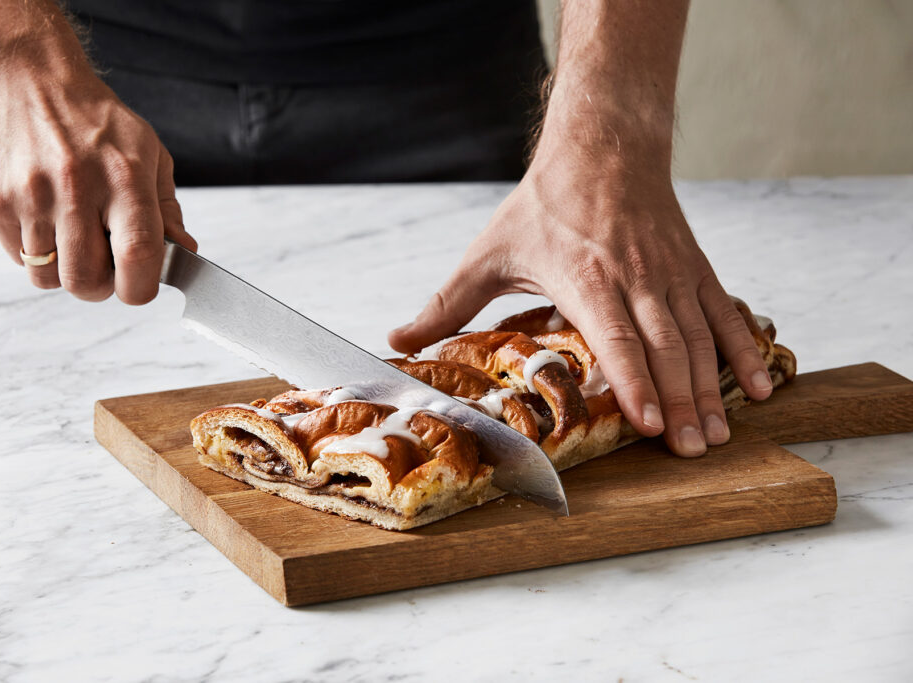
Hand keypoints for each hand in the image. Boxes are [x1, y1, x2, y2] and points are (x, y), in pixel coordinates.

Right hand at [0, 52, 195, 302]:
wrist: (24, 73)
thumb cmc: (93, 117)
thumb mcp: (146, 151)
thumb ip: (166, 208)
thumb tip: (185, 252)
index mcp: (124, 177)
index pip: (138, 255)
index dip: (141, 287)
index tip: (139, 286)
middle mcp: (77, 187)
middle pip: (87, 281)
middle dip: (100, 288)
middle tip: (103, 268)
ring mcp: (31, 195)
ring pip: (48, 277)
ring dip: (64, 271)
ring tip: (71, 238)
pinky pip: (19, 258)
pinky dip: (35, 253)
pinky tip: (44, 222)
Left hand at [388, 152, 774, 456]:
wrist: (603, 146)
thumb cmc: (544, 204)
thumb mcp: (488, 252)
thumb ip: (447, 301)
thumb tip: (397, 338)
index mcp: (585, 278)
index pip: (616, 337)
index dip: (634, 380)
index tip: (650, 423)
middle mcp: (636, 279)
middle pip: (665, 347)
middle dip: (681, 402)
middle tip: (693, 451)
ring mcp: (671, 273)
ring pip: (699, 337)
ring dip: (711, 388)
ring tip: (719, 434)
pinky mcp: (694, 267)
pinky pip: (725, 312)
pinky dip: (746, 348)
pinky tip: (761, 384)